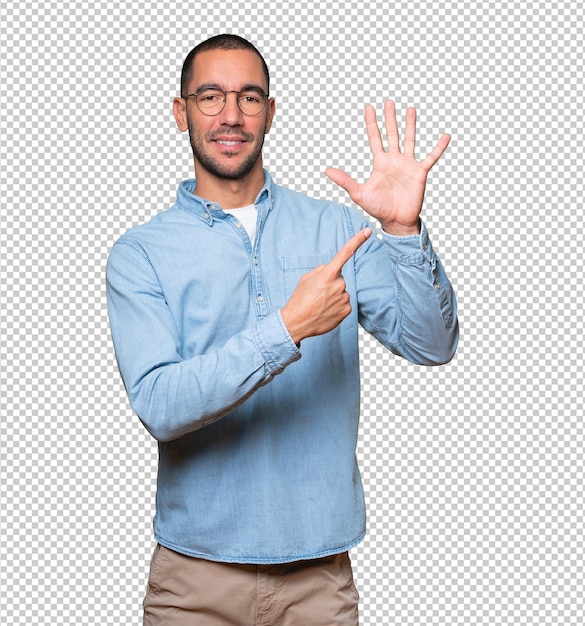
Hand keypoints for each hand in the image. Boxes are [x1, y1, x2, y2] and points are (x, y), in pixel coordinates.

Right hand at [281, 228, 371, 343]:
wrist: (296, 322)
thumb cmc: (299, 299)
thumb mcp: (306, 278)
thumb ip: (321, 270)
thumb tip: (331, 269)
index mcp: (328, 274)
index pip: (345, 253)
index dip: (357, 241)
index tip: (368, 231)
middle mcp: (339, 284)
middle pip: (339, 279)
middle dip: (330, 284)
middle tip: (317, 294)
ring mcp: (344, 298)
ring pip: (342, 292)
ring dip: (333, 296)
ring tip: (320, 304)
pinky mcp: (347, 310)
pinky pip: (344, 304)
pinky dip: (336, 306)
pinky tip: (326, 311)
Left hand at [325, 100, 449, 234]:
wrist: (396, 220)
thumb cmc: (377, 208)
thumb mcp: (359, 193)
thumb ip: (345, 181)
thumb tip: (327, 170)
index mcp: (380, 163)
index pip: (375, 138)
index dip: (372, 123)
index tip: (369, 108)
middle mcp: (394, 160)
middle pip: (392, 134)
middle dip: (389, 118)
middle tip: (388, 102)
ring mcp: (408, 165)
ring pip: (410, 140)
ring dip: (410, 125)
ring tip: (410, 109)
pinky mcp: (420, 172)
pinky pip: (431, 157)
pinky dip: (438, 148)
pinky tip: (445, 136)